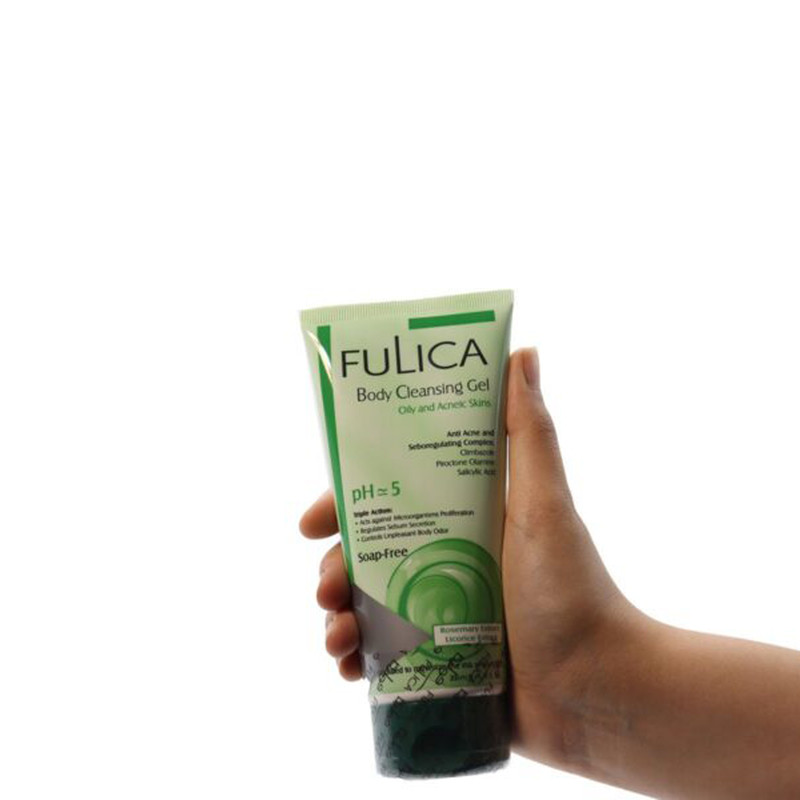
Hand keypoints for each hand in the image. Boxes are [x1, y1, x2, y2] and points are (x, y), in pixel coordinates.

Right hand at [298, 347, 646, 765]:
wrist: (599, 689)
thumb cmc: (573, 591)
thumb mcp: (544, 505)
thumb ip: (529, 432)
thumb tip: (522, 351)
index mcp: (462, 518)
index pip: (390, 499)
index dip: (346, 504)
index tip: (312, 521)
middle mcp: (445, 561)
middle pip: (366, 554)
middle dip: (333, 567)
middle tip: (325, 585)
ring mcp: (438, 614)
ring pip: (364, 605)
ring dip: (336, 616)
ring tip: (337, 634)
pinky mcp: (438, 662)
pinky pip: (380, 657)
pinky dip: (355, 658)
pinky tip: (349, 666)